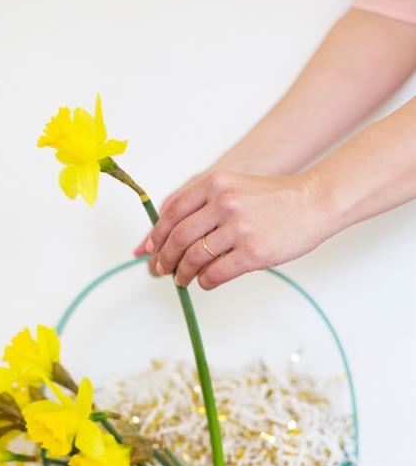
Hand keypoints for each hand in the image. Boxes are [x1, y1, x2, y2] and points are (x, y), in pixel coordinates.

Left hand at [143, 170, 326, 289]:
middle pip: (178, 237)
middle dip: (165, 258)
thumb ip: (204, 205)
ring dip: (183, 274)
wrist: (314, 202)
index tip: (150, 249)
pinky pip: (215, 273)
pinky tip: (205, 282)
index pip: (172, 212)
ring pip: (194, 258)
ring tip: (182, 280)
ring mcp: (238, 228)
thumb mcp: (234, 187)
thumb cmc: (275, 200)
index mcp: (215, 184)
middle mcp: (224, 203)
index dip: (157, 235)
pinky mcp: (252, 252)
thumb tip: (171, 234)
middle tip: (161, 269)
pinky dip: (204, 282)